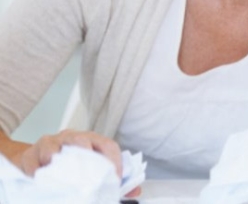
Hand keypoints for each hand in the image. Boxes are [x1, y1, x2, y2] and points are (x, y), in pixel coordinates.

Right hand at [14, 129, 139, 195]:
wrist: (32, 161)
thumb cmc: (65, 165)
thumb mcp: (88, 169)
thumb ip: (111, 181)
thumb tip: (135, 192)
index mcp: (89, 140)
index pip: (107, 144)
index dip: (114, 160)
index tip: (116, 180)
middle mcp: (71, 137)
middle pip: (82, 140)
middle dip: (88, 155)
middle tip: (91, 176)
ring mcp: (50, 143)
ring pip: (54, 147)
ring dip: (59, 160)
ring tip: (63, 175)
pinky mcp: (30, 154)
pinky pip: (33, 161)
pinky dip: (36, 171)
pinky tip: (40, 180)